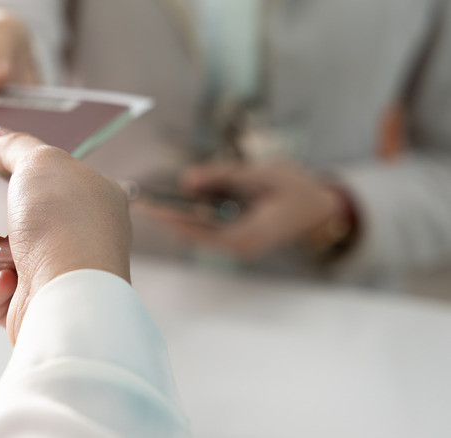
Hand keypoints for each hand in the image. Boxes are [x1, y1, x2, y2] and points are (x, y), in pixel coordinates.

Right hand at [0, 126, 131, 343]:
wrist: (66, 294)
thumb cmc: (63, 224)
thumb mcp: (39, 161)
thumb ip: (15, 145)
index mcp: (93, 198)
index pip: (48, 180)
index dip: (15, 176)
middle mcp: (78, 236)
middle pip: (16, 217)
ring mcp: (57, 272)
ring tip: (9, 256)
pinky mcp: (34, 304)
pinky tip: (9, 282)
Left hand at [141, 161, 346, 258]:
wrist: (324, 209)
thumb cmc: (298, 190)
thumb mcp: (261, 174)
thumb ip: (222, 175)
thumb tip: (185, 179)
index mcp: (245, 238)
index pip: (197, 231)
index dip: (170, 218)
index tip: (148, 208)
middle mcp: (238, 247)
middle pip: (193, 233)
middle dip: (168, 216)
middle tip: (141, 201)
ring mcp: (237, 245)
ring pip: (198, 231)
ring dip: (177, 215)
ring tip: (150, 200)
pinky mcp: (237, 238)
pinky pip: (208, 228)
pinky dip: (192, 214)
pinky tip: (176, 202)